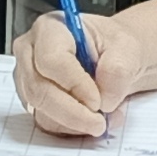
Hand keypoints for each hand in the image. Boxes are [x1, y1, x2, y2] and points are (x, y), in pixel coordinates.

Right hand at [11, 9, 149, 138]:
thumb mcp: (128, 48)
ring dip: (75, 122)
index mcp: (50, 28)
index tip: (98, 100)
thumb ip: (117, 71)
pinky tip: (91, 118)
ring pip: (41, 110)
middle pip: (39, 89)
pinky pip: (47, 122)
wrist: (115, 60)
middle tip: (99, 122)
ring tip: (103, 118)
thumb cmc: (114, 47)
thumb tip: (104, 98)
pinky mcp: (34, 102)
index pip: (51, 60)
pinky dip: (72, 127)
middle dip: (72, 112)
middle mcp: (31, 52)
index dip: (74, 84)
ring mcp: (28, 79)